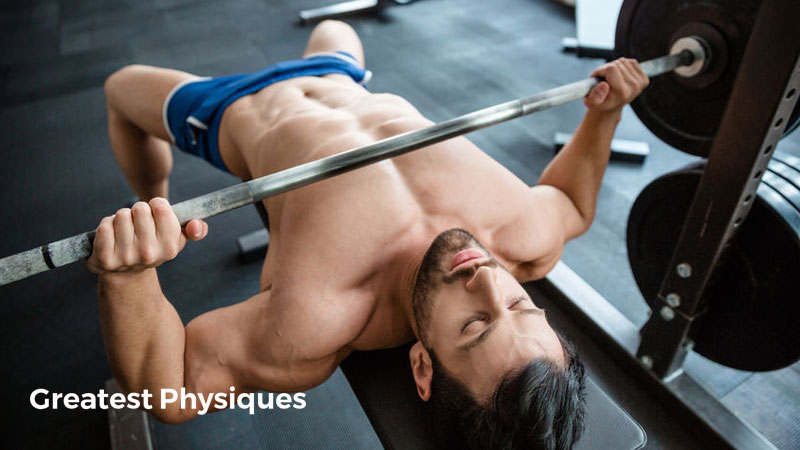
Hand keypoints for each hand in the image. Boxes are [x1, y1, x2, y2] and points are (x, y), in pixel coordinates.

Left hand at [87, 198, 207, 274]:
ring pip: (121, 215)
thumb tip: (197, 225)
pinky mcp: (105, 259)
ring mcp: (127, 258)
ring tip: (125, 231)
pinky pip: (104, 226)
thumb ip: (196, 229)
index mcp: (170, 247)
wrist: (126, 273)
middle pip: (139, 208)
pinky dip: (106, 226)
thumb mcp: (177, 238)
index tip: (155, 214)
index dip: (156, 205)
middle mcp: (149, 254)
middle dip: (137, 211)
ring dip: (121, 218)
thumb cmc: (154, 246)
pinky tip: (112, 237)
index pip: (161, 207)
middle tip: (138, 225)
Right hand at [584, 58, 648, 112]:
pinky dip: (624, 66)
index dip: (601, 70)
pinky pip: (632, 62)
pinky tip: (620, 75)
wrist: (611, 106)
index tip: (596, 77)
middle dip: (607, 68)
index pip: (611, 68)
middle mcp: (634, 87)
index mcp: (622, 92)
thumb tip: (604, 85)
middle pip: (618, 64)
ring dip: (615, 66)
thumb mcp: (591, 101)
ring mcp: (641, 83)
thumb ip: (594, 95)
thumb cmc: (600, 102)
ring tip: (611, 78)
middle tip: (604, 79)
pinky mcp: (644, 79)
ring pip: (624, 61)